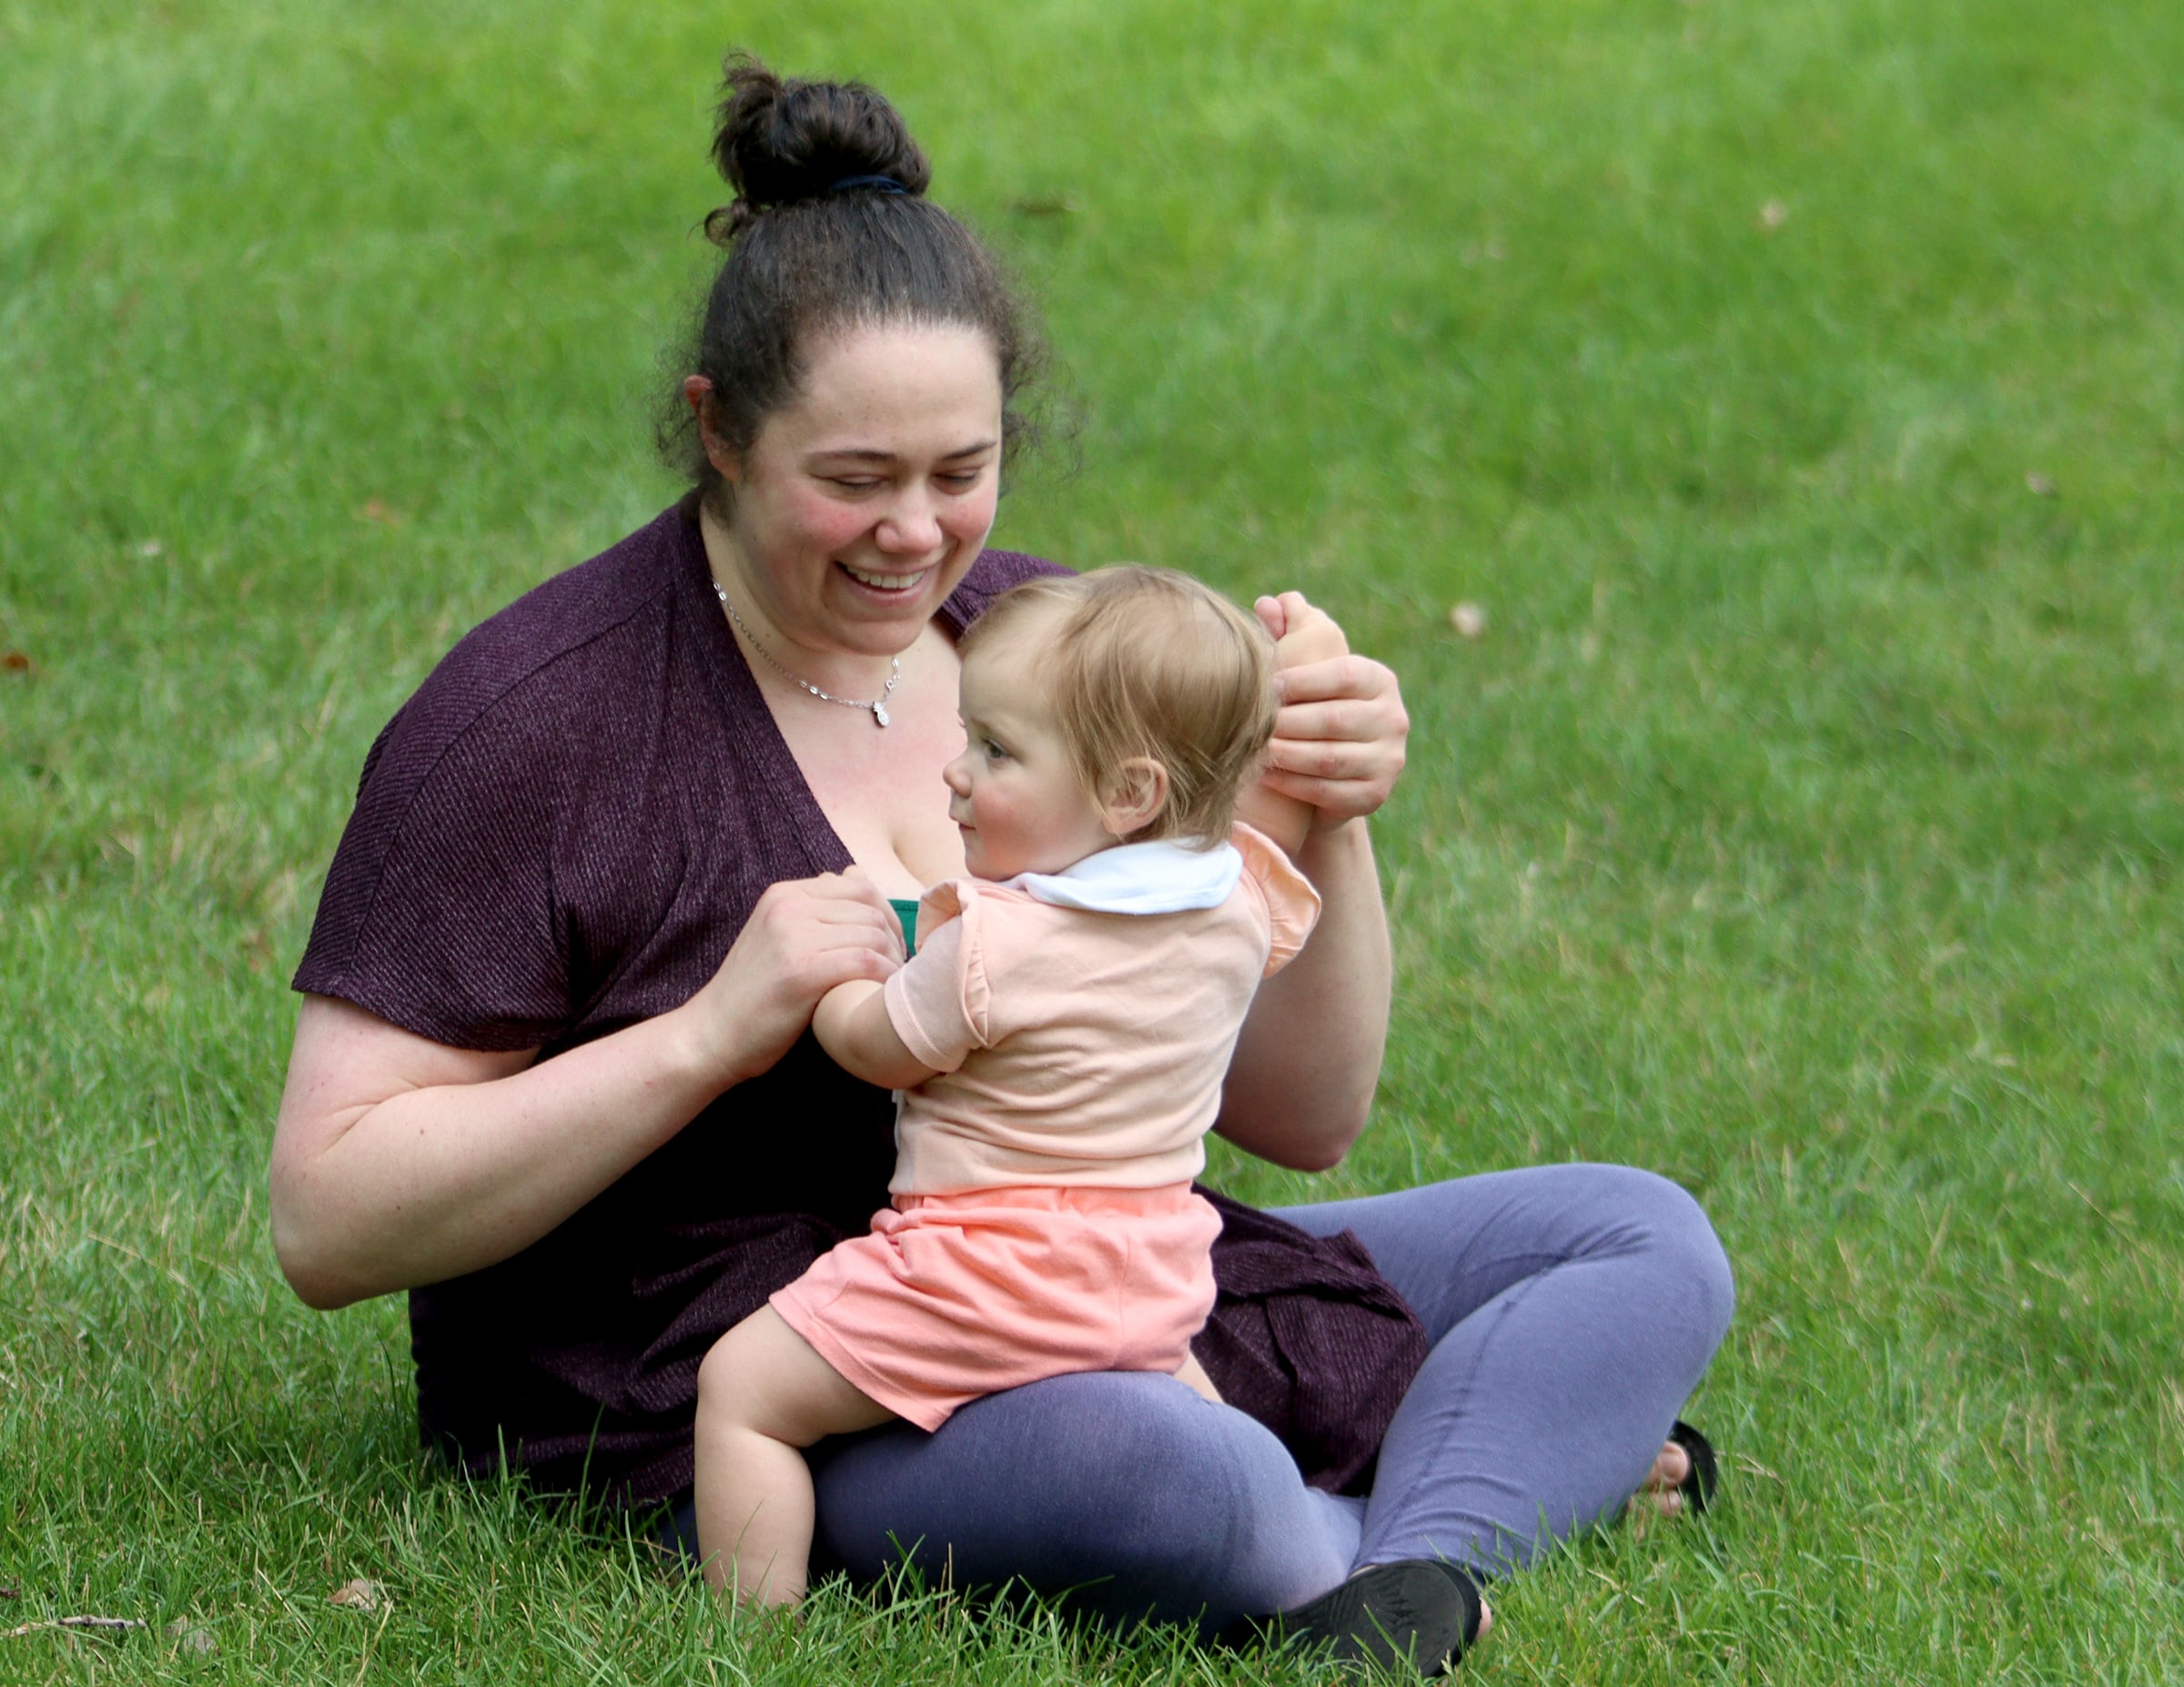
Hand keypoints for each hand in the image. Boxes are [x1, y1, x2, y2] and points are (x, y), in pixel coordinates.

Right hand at [679, 870, 905, 1085]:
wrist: (713, 1034)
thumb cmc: (753, 992)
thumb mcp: (778, 935)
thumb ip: (816, 906)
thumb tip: (855, 872)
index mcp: (784, 893)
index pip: (859, 886)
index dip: (886, 915)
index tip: (889, 946)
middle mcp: (788, 906)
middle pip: (870, 908)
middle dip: (893, 939)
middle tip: (895, 969)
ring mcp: (793, 936)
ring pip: (872, 935)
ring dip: (891, 961)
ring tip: (888, 984)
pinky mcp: (802, 971)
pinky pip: (866, 962)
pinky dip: (883, 978)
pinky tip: (880, 995)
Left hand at [1253, 592, 1408, 831]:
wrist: (1332, 773)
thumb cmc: (1310, 707)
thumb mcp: (1305, 669)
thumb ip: (1289, 632)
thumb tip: (1269, 602)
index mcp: (1380, 680)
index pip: (1344, 674)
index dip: (1302, 680)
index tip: (1266, 685)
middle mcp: (1394, 718)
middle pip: (1335, 720)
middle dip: (1288, 722)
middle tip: (1252, 724)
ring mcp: (1389, 760)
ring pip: (1330, 758)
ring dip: (1287, 754)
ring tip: (1254, 749)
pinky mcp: (1376, 795)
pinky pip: (1330, 791)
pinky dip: (1294, 784)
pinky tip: (1266, 775)